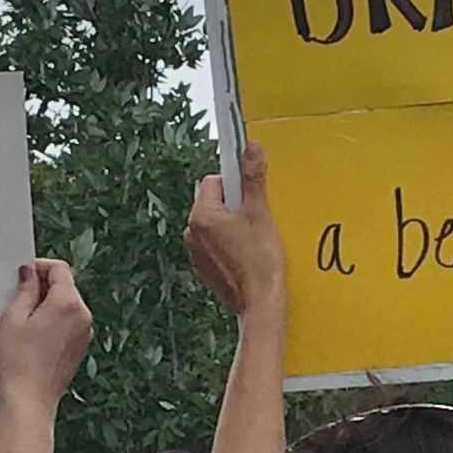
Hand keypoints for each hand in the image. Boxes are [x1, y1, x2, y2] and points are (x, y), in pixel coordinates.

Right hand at [0, 259, 91, 406]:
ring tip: (25, 321)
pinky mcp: (81, 346)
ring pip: (68, 304)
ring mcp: (85, 332)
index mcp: (68, 303)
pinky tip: (35, 335)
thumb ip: (25, 289)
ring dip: (49, 304)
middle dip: (44, 286)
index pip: (60, 269)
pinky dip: (55, 320)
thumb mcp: (13, 318)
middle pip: (66, 286)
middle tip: (19, 298)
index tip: (25, 274)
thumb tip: (30, 273)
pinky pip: (70, 322)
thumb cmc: (19, 362)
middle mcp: (83, 315)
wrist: (30, 399)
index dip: (40, 267)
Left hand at [185, 142, 286, 316]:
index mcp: (201, 216)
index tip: (250, 196)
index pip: (214, 181)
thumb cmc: (260, 262)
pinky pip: (215, 245)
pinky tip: (246, 255)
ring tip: (252, 240)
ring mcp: (196, 253)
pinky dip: (229, 245)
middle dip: (234, 206)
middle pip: (213, 203)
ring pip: (214, 225)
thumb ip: (252, 178)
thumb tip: (250, 148)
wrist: (260, 304)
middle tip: (255, 220)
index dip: (236, 185)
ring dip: (231, 225)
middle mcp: (192, 233)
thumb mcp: (260, 213)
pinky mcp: (204, 269)